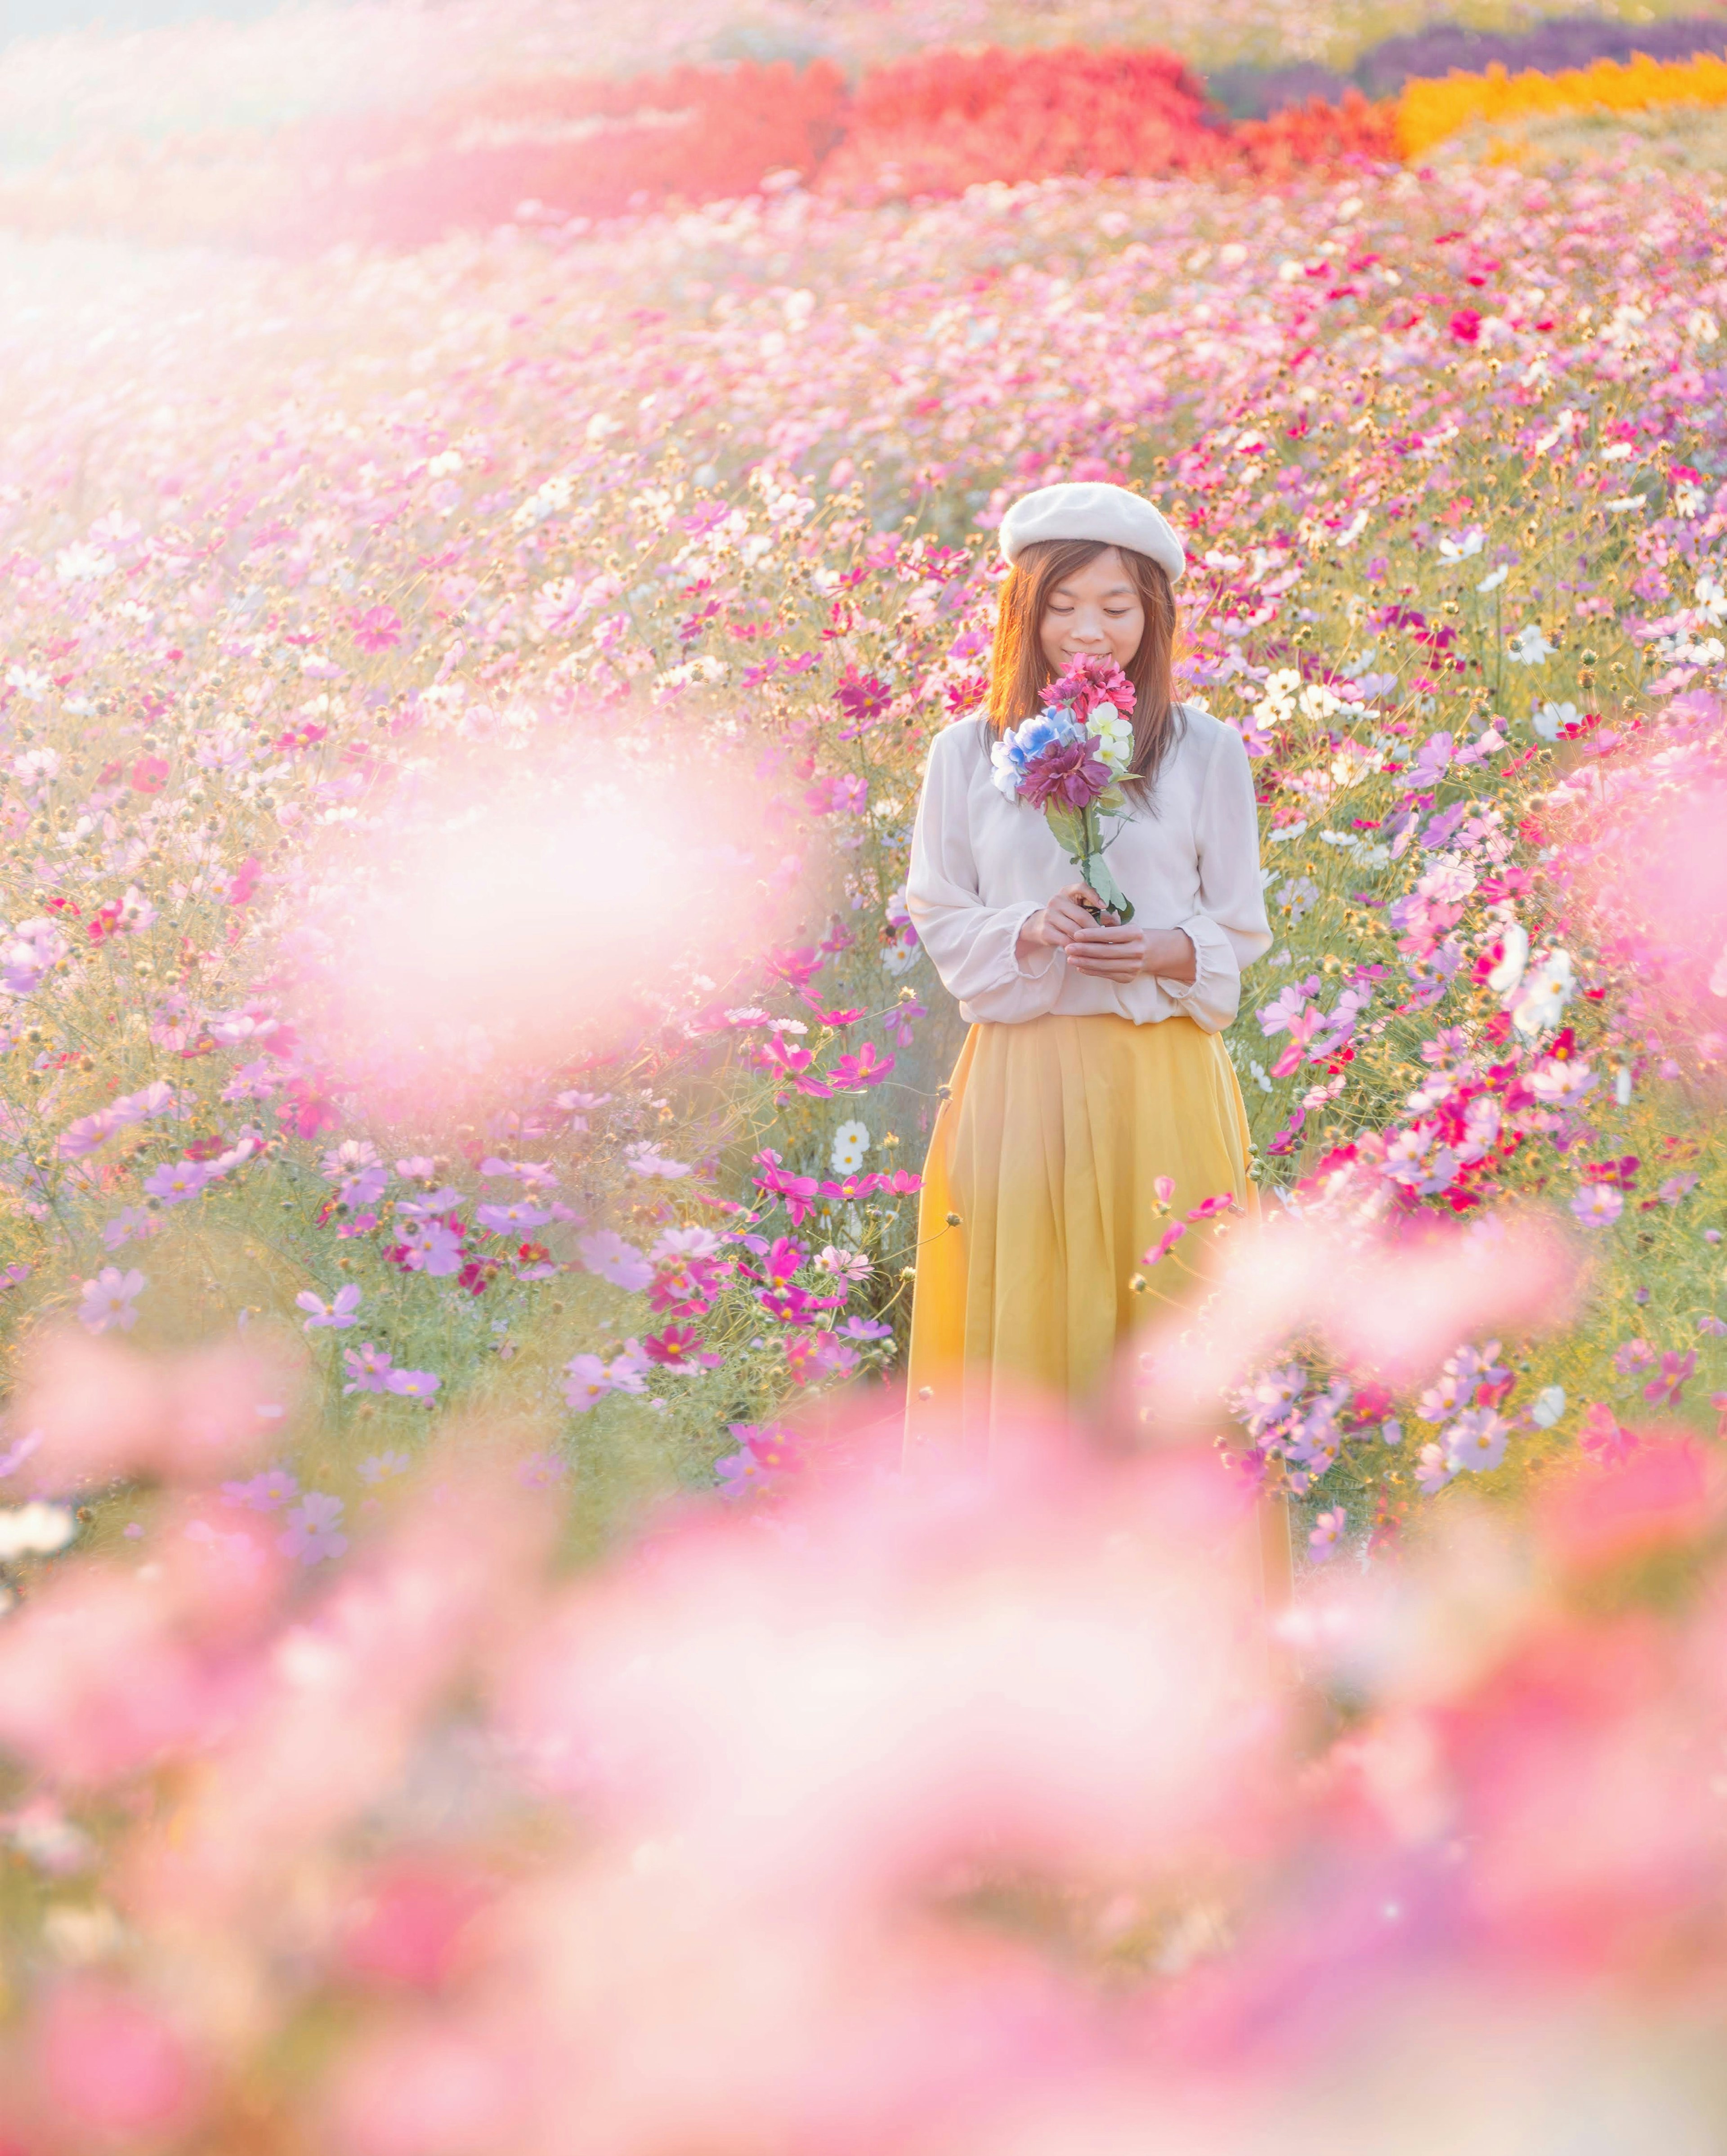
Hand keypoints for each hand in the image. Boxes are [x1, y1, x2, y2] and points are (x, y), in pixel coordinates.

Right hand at [1016, 882, 1108, 961]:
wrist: (1036, 925)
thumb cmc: (1064, 917)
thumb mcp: (1077, 909)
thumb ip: (1097, 913)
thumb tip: (1118, 922)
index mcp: (1067, 892)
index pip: (1082, 887)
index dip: (1095, 896)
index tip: (1105, 906)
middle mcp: (1057, 900)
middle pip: (1082, 915)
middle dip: (1097, 929)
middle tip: (1109, 939)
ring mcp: (1050, 915)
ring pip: (1074, 930)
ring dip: (1089, 941)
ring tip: (1101, 948)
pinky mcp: (1045, 930)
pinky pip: (1065, 941)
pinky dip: (1077, 948)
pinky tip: (1085, 953)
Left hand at [1068, 915, 1197, 983]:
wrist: (1153, 952)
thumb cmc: (1132, 935)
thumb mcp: (1125, 925)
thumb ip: (1107, 923)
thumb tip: (1084, 922)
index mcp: (1135, 934)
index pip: (1110, 935)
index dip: (1091, 935)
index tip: (1075, 934)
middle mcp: (1136, 951)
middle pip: (1105, 952)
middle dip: (1084, 950)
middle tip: (1067, 947)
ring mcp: (1133, 966)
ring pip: (1104, 965)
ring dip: (1084, 962)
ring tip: (1070, 958)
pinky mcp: (1128, 978)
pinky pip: (1106, 974)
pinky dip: (1091, 971)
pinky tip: (1080, 966)